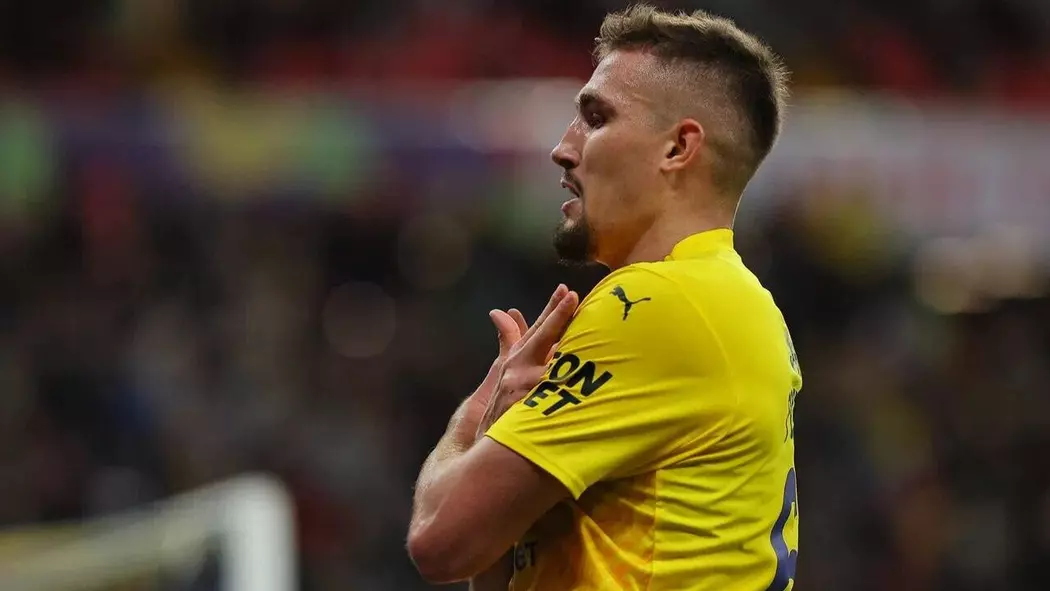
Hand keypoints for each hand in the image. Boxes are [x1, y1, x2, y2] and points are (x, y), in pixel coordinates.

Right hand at [475, 285, 579, 438]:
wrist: (488, 448)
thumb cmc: (501, 406)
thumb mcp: (504, 371)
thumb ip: (508, 341)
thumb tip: (501, 313)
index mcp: (516, 360)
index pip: (538, 330)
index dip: (552, 310)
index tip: (567, 292)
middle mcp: (518, 370)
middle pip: (542, 338)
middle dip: (557, 316)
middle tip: (573, 298)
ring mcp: (523, 388)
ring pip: (552, 365)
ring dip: (569, 350)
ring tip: (591, 332)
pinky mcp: (527, 408)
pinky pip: (552, 394)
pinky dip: (567, 385)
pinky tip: (587, 376)